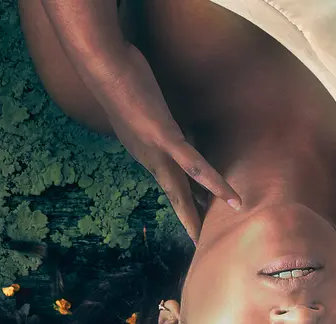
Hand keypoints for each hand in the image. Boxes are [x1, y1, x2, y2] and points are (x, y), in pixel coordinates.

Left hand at [84, 42, 241, 242]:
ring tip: (209, 236)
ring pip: (182, 190)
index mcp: (147, 154)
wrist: (104, 67)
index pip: (171, 184)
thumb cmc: (122, 81)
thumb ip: (159, 125)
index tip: (196, 222)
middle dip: (188, 222)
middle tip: (200, 245)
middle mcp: (151, 158)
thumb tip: (175, 132)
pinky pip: (194, 165)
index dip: (185, 204)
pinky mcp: (165, 137)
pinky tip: (231, 198)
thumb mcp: (142, 110)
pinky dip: (213, 183)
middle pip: (175, 197)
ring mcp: (157, 150)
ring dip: (197, 214)